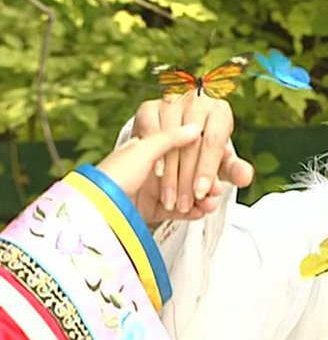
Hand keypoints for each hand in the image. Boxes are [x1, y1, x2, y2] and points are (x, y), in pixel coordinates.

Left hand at [97, 124, 215, 223]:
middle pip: (187, 172)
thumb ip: (171, 137)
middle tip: (218, 187)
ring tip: (212, 202)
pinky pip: (177, 210)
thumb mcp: (144, 148)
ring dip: (201, 197)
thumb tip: (196, 127)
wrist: (95, 209)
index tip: (220, 158)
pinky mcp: (150, 210)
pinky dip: (191, 211)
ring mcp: (152, 189)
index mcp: (148, 147)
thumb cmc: (114, 173)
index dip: (202, 153)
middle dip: (206, 180)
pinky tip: (202, 211)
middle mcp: (152, 166)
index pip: (183, 147)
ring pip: (185, 191)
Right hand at [132, 95, 253, 214]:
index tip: (201, 193)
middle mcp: (197, 101)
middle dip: (187, 179)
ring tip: (171, 199)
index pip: (214, 141)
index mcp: (220, 111)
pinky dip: (154, 153)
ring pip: (169, 140)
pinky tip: (157, 175)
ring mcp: (171, 101)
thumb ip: (235, 170)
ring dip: (169, 174)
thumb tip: (244, 177)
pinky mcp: (149, 107)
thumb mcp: (221, 160)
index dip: (207, 169)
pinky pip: (150, 130)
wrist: (178, 133)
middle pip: (191, 143)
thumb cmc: (205, 148)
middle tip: (185, 204)